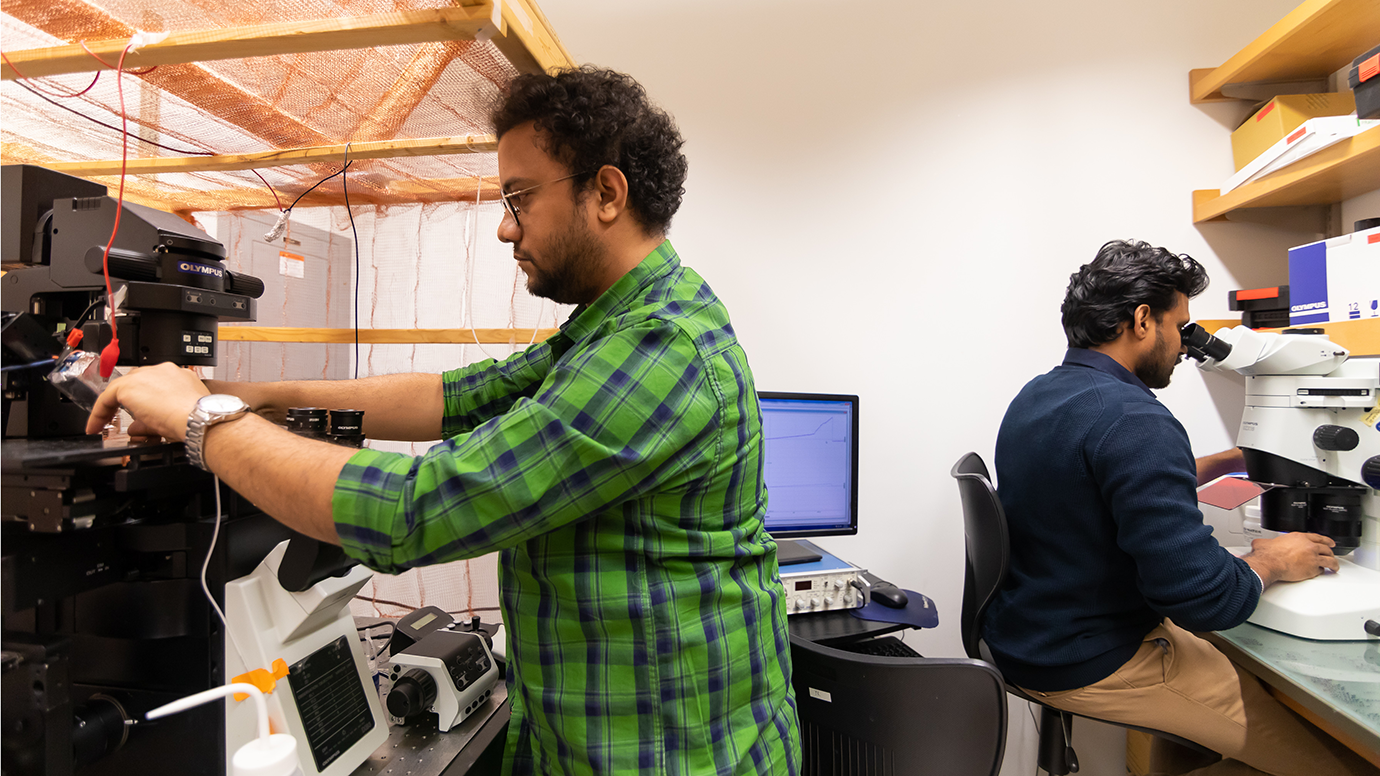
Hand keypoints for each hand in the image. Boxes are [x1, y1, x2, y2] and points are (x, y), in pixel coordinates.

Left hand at [85, 362, 210, 439]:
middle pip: (137, 382)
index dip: (145, 399)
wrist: (199, 418)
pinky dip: (99, 412)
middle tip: (123, 418)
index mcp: (180, 376)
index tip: (142, 412)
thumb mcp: (178, 416)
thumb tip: (136, 429)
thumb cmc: (198, 419)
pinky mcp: (129, 386)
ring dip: (115, 406)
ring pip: (123, 388)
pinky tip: (96, 426)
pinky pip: (106, 398)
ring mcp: (145, 376)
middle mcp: (163, 371)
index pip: (155, 384)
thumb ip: (154, 420)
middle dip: (130, 401)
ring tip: (107, 423)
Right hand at [1245, 532, 1337, 585]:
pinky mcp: (1313, 569)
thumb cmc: (1268, 554)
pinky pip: (1322, 570)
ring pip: (1329, 560)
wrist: (1270, 563)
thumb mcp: (1265, 542)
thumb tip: (1259, 543)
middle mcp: (1309, 546)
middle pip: (1326, 548)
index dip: (1326, 540)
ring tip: (1334, 567)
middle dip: (1330, 552)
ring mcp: (1313, 557)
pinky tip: (1322, 573)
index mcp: (1299, 537)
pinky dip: (1323, 571)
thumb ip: (1266, 542)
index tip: (1329, 542)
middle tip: (1332, 554)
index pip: (1317, 537)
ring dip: (1333, 564)